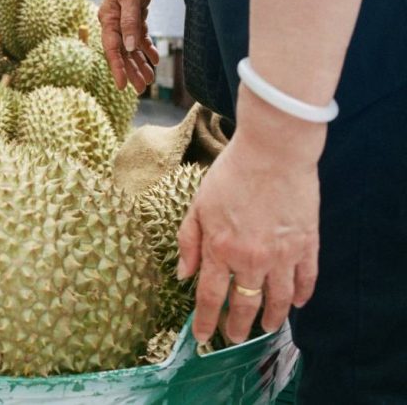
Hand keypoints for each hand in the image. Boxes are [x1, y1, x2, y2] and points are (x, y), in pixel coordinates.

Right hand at [98, 0, 159, 92]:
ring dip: (140, 62)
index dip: (117, 69)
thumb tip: (130, 47)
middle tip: (141, 89)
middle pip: (122, 52)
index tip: (122, 86)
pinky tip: (154, 58)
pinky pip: (139, 36)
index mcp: (108, 19)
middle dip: (131, 70)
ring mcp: (124, 19)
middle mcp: (113, 22)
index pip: (112, 49)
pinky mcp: (134, 15)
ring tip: (149, 79)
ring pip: (131, 47)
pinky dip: (146, 48)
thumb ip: (130, 22)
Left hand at [177, 86, 323, 343]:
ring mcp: (282, 254)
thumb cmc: (231, 174)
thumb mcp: (197, 205)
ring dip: (271, 318)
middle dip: (238, 327)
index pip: (211, 298)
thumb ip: (189, 242)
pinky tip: (296, 304)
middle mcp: (251, 259)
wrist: (274, 151)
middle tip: (234, 338)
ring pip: (278, 299)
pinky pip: (306, 279)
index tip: (202, 337)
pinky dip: (302, 295)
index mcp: (220, 250)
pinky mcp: (306, 244)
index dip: (206, 321)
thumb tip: (183, 275)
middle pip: (245, 305)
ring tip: (266, 329)